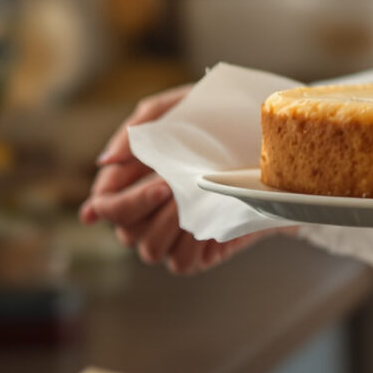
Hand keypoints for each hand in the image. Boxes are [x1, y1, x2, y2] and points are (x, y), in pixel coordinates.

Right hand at [77, 85, 289, 273]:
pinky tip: (205, 220)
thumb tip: (104, 161)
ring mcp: (177, 232)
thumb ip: (135, 131)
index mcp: (136, 179)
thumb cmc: (216, 117)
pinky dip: (188, 244)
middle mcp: (151, 211)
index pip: (105, 202)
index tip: (119, 193)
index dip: (103, 205)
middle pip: (123, 229)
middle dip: (138, 208)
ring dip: (166, 224)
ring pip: (149, 249)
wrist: (269, 136)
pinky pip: (181, 262)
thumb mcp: (174, 109)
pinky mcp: (203, 250)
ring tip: (190, 196)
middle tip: (166, 185)